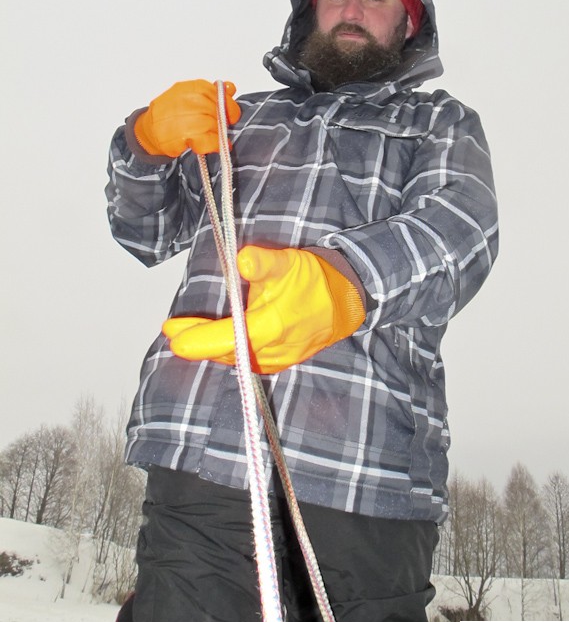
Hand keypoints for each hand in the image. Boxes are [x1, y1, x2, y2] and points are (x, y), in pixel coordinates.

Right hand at [134, 80, 240, 157]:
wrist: (149, 130)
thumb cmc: (171, 114)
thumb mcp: (190, 98)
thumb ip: (212, 93)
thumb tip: (230, 87)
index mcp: (188, 88)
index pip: (216, 92)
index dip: (227, 105)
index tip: (230, 115)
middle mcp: (184, 100)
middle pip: (215, 110)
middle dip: (221, 122)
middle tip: (219, 129)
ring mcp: (181, 118)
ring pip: (212, 125)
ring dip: (217, 134)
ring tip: (213, 137)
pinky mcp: (180, 136)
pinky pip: (207, 140)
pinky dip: (214, 145)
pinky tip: (214, 146)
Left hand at [162, 245, 365, 373]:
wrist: (345, 304)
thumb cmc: (314, 281)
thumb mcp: (289, 263)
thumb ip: (265, 263)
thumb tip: (243, 259)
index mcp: (270, 327)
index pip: (226, 339)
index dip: (198, 339)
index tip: (173, 335)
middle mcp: (271, 351)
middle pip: (224, 352)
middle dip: (196, 342)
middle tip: (171, 331)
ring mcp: (276, 360)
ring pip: (234, 359)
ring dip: (209, 348)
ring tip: (184, 335)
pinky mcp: (280, 362)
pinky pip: (247, 361)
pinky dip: (227, 352)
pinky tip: (216, 341)